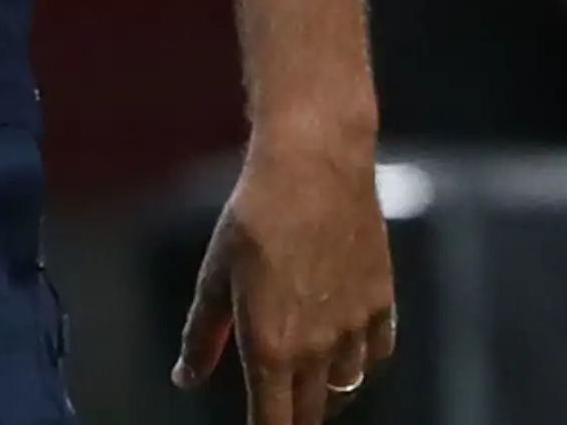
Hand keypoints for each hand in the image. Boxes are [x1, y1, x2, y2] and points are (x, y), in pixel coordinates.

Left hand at [176, 131, 398, 422]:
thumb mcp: (214, 275)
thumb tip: (185, 378)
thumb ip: (202, 334)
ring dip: (326, 391)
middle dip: (293, 416)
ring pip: (347, 385)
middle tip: (278, 408)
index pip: (273, 422)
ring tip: (309, 382)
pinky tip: (347, 350)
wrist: (314, 168)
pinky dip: (362, 361)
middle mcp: (318, 348)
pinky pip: (377, 353)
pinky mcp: (381, 301)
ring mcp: (355, 327)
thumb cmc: (253, 217)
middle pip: (312, 411)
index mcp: (270, 348)